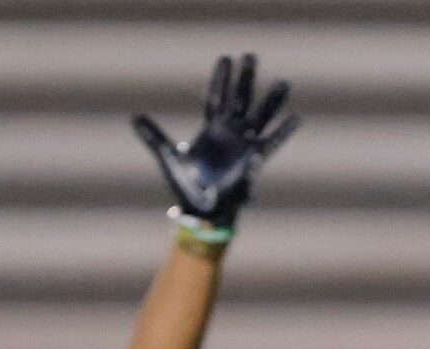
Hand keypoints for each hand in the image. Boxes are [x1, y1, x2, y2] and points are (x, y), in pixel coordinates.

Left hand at [132, 53, 299, 232]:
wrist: (201, 212)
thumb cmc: (186, 187)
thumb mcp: (168, 157)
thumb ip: (154, 136)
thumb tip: (135, 118)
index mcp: (211, 130)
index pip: (216, 97)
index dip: (220, 79)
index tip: (226, 58)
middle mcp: (230, 133)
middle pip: (240, 99)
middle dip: (246, 78)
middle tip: (252, 55)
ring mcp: (243, 145)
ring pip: (260, 116)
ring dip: (271, 100)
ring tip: (284, 83)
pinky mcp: (253, 161)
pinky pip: (271, 143)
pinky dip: (283, 132)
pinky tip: (295, 118)